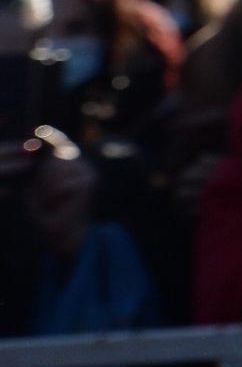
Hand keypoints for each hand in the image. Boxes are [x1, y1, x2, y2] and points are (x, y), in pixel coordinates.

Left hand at [21, 129, 97, 260]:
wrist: (65, 236)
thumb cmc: (51, 215)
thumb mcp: (39, 192)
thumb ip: (38, 176)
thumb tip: (29, 161)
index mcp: (73, 168)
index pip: (63, 146)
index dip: (52, 137)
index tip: (39, 130)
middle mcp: (84, 168)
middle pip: (56, 156)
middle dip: (44, 175)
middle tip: (46, 196)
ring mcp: (87, 174)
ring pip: (56, 168)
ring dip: (47, 186)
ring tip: (52, 202)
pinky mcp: (86, 183)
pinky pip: (60, 182)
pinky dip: (53, 194)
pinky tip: (59, 204)